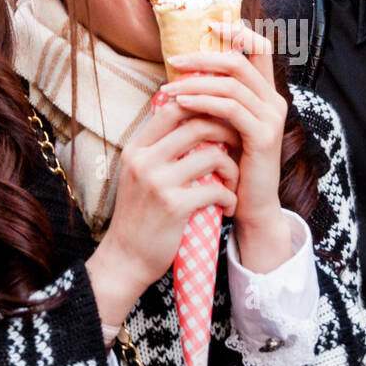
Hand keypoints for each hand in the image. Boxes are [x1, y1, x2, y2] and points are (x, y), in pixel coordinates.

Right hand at [86, 100, 239, 325]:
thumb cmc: (140, 215)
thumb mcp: (139, 175)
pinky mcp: (173, 207)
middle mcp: (144, 160)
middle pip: (197, 125)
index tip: (221, 118)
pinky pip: (216, 189)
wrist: (126, 259)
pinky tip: (228, 206)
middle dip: (226, 131)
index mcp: (136, 148)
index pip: (172, 108)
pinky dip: (230, 196)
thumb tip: (194, 121)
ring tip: (234, 181)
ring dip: (232, 167)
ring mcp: (157, 183)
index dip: (202, 106)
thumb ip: (160, 150)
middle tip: (239, 143)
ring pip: (212, 156)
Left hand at [158, 20, 291, 271]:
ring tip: (168, 88)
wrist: (249, 206)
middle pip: (240, 60)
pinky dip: (203, 101)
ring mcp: (272, 117)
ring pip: (232, 82)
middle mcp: (274, 101)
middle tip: (174, 59)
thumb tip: (182, 71)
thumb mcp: (223, 126)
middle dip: (204, 55)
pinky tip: (181, 103)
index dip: (237, 32)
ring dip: (195, 81)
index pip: (260, 48)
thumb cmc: (231, 166)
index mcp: (267, 94)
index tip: (208, 24)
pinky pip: (230, 107)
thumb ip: (214, 100)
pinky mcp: (263, 135)